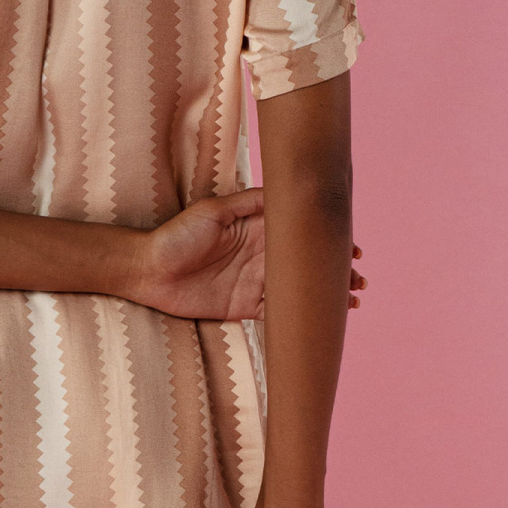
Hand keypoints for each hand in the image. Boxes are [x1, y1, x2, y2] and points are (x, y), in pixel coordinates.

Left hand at [128, 202, 369, 323]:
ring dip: (326, 293)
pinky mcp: (246, 306)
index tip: (351, 247)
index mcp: (260, 228)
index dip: (327, 240)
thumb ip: (251, 202)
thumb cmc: (177, 235)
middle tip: (358, 279)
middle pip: (307, 263)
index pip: (302, 234)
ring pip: (300, 288)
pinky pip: (280, 312)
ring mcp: (257, 281)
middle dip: (335, 270)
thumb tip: (286, 190)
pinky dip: (302, 315)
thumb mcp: (214, 210)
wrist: (149, 271)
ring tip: (352, 299)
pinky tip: (322, 317)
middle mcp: (263, 254)